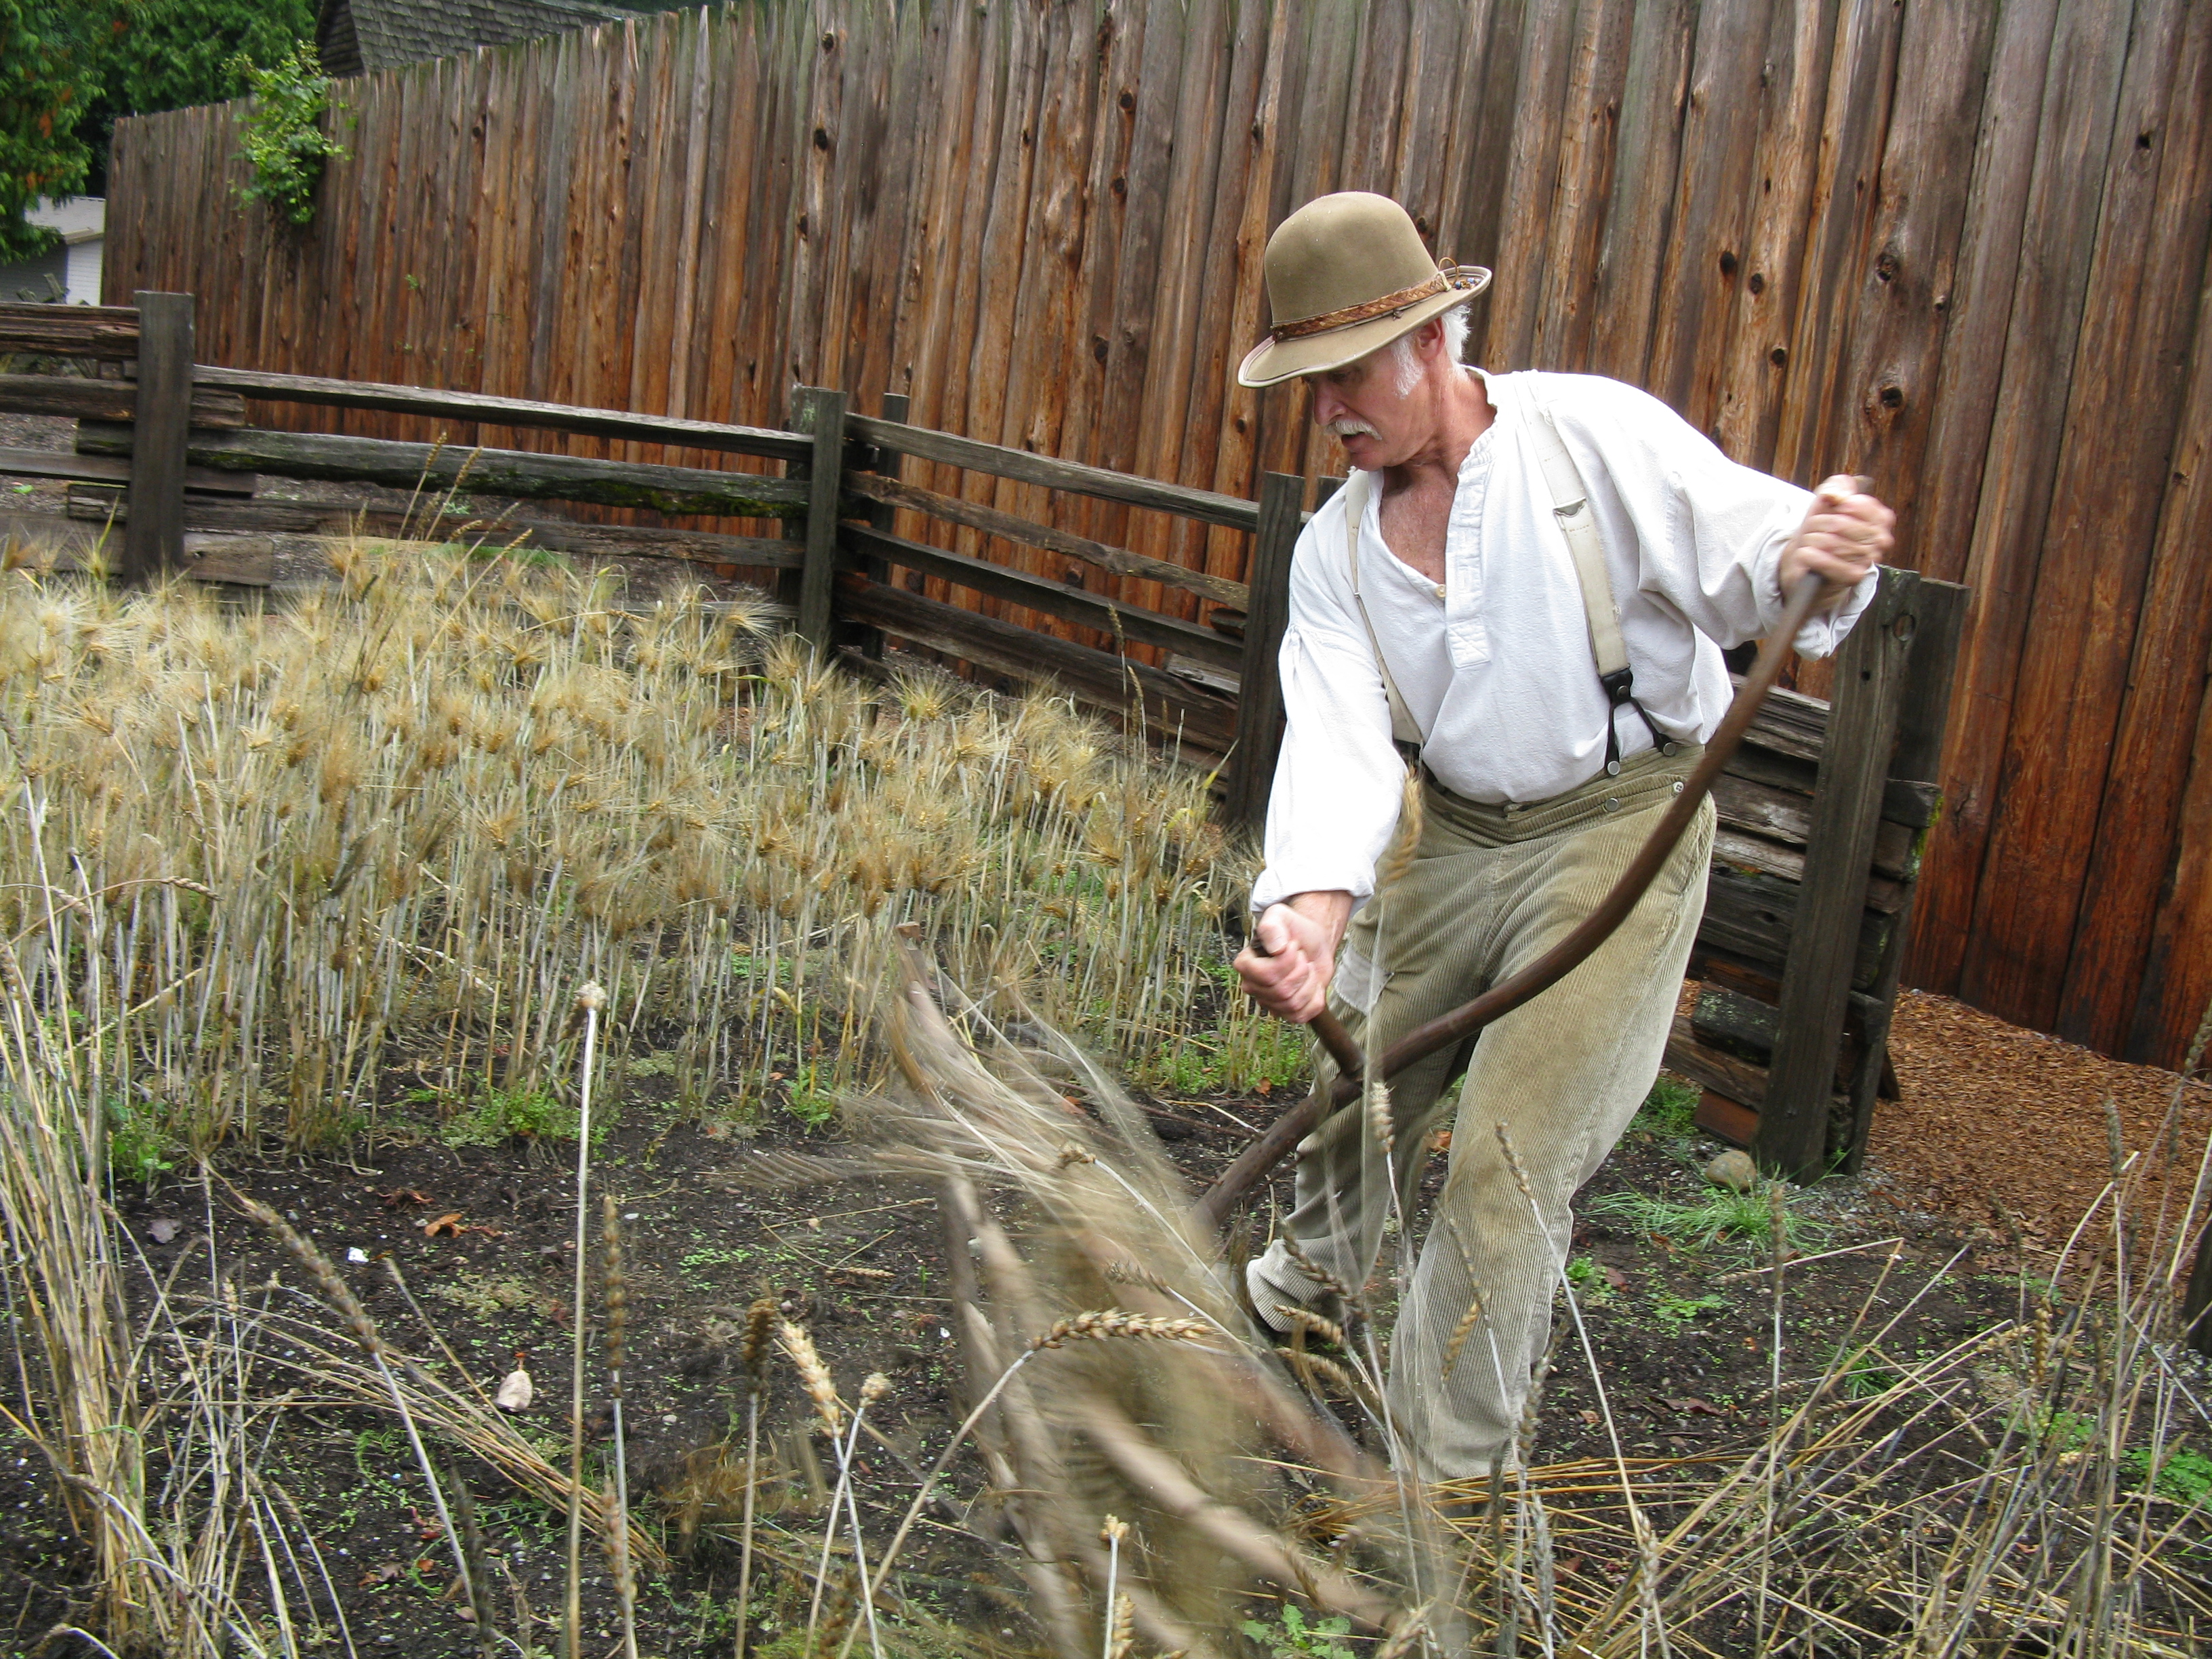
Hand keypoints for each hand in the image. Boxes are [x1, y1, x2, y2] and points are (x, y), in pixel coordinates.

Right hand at [1234, 893, 1351, 1022]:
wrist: (1313, 942)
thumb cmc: (1294, 929)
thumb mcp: (1280, 916)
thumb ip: (1272, 926)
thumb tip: (1276, 948)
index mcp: (1245, 964)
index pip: (1265, 974)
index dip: (1286, 961)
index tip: (1293, 945)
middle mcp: (1253, 986)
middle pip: (1281, 991)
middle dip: (1301, 970)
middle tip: (1302, 956)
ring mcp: (1269, 1003)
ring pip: (1292, 1004)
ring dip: (1309, 983)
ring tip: (1306, 968)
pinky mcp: (1288, 1013)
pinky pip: (1303, 1015)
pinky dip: (1315, 998)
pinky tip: (1312, 984)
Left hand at [1781, 475, 1892, 609]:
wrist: (1814, 564)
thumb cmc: (1824, 531)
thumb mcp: (1828, 503)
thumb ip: (1835, 488)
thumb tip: (1834, 493)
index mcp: (1881, 518)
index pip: (1856, 503)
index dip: (1835, 505)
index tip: (1829, 509)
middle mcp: (1880, 539)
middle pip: (1838, 523)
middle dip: (1817, 523)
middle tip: (1813, 528)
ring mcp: (1868, 559)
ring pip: (1829, 542)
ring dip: (1810, 539)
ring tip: (1809, 542)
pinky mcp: (1854, 576)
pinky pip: (1826, 562)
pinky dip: (1810, 555)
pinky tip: (1806, 553)